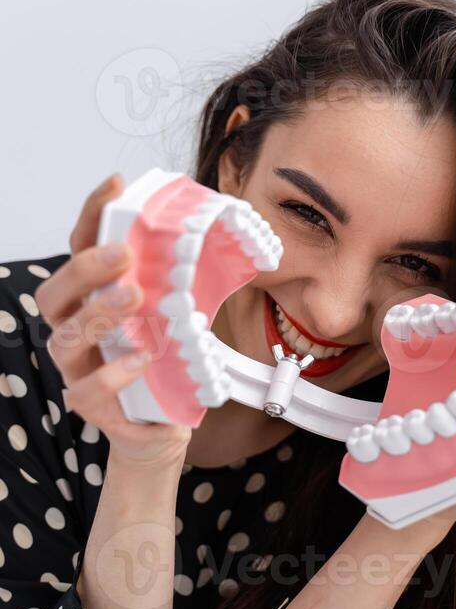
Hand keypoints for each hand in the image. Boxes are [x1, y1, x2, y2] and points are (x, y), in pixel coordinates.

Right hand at [34, 174, 191, 466]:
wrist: (164, 423)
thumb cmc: (169, 360)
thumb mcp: (186, 309)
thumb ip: (200, 273)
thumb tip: (248, 235)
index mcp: (95, 298)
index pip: (81, 248)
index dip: (94, 214)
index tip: (119, 185)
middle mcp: (77, 330)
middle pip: (54, 293)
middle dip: (85, 269)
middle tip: (124, 254)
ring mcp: (80, 369)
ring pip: (63, 339)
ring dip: (97, 315)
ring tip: (135, 297)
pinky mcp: (93, 406)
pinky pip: (86, 391)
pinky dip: (114, 373)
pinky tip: (144, 357)